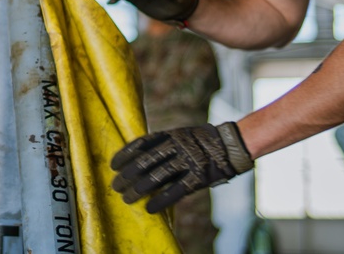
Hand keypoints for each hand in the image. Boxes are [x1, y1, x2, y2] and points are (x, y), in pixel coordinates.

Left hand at [111, 122, 252, 212]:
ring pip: (158, 176)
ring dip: (140, 189)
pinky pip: (176, 191)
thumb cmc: (201, 141)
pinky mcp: (198, 178)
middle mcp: (177, 146)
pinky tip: (150, 208)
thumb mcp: (179, 135)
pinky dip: (161, 200)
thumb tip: (137, 154)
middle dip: (128, 175)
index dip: (126, 155)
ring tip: (127, 198)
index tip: (113, 165)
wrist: (230, 145)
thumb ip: (162, 143)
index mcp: (170, 134)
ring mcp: (188, 162)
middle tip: (115, 185)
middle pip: (146, 162)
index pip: (141, 144)